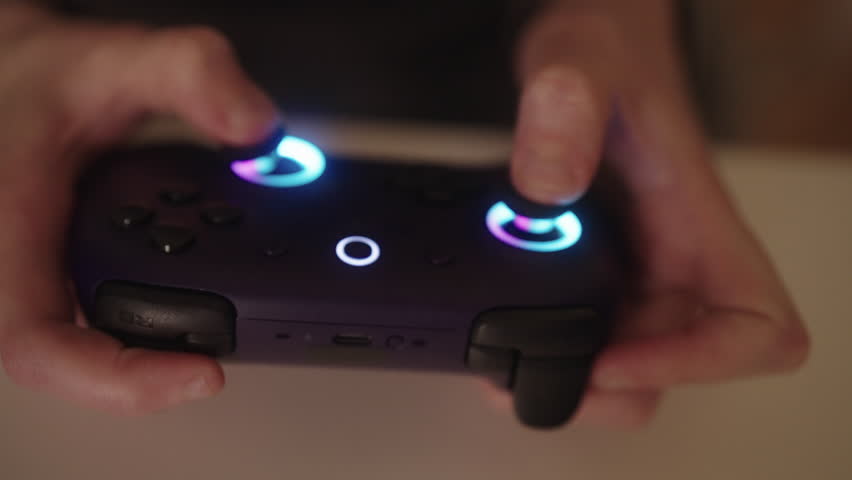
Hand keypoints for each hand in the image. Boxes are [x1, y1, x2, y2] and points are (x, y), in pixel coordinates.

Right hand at [0, 4, 280, 413]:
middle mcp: (22, 266)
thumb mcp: (113, 60)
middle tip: (248, 329)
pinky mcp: (73, 265)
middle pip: (88, 356)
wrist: (18, 73)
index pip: (40, 344)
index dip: (119, 379)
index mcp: (9, 229)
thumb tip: (256, 129)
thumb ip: (187, 73)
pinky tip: (214, 277)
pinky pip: (114, 305)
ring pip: (103, 335)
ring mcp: (47, 271)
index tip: (204, 373)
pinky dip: (171, 299)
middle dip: (172, 353)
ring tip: (242, 305)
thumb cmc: (40, 75)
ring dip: (176, 330)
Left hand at [504, 0, 809, 427]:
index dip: (697, 364)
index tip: (617, 357)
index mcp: (696, 218)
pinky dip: (554, 344)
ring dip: (581, 378)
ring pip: (635, 355)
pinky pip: (593, 326)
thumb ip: (565, 106)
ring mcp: (640, 263)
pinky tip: (506, 335)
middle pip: (685, 365)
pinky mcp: (602, 262)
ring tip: (511, 366)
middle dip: (617, 389)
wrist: (589, 40)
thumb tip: (548, 187)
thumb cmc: (606, 44)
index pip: (753, 326)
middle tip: (542, 378)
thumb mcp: (579, 57)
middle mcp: (677, 254)